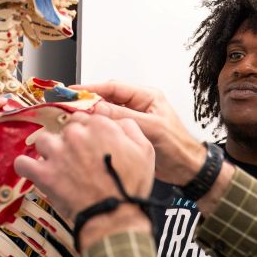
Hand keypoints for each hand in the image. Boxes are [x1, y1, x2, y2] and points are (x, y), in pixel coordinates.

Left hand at [14, 113, 153, 249]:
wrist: (115, 217)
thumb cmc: (130, 186)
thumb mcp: (144, 151)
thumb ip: (129, 128)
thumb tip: (117, 121)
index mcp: (100, 126)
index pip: (85, 118)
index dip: (87, 132)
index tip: (88, 145)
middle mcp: (76, 135)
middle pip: (64, 129)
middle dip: (69, 142)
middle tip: (76, 159)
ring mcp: (58, 153)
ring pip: (43, 141)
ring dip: (48, 151)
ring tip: (56, 164)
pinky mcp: (44, 173)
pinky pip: (23, 163)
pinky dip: (26, 167)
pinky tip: (34, 171)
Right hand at [74, 81, 205, 185]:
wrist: (186, 168)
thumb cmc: (177, 147)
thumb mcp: (150, 128)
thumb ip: (123, 116)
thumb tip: (97, 107)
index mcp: (147, 96)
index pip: (114, 87)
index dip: (92, 88)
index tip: (74, 92)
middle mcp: (139, 104)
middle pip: (108, 98)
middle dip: (89, 101)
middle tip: (69, 106)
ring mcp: (134, 119)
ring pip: (107, 112)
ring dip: (92, 115)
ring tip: (74, 118)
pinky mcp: (130, 133)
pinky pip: (110, 126)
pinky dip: (99, 128)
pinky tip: (88, 133)